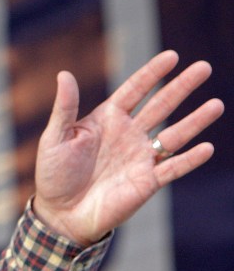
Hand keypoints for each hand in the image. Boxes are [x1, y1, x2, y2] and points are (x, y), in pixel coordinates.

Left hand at [32, 50, 222, 245]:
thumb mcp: (55, 138)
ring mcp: (140, 157)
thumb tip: (64, 74)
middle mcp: (128, 134)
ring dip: (195, 120)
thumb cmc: (53, 175)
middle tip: (204, 67)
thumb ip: (64, 108)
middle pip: (161, 105)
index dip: (152, 73)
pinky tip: (206, 148)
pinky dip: (189, 159)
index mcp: (107, 120)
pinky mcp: (147, 181)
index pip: (134, 90)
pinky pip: (172, 168)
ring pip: (174, 134)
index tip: (172, 56)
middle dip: (181, 87)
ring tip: (217, 105)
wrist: (60, 214)